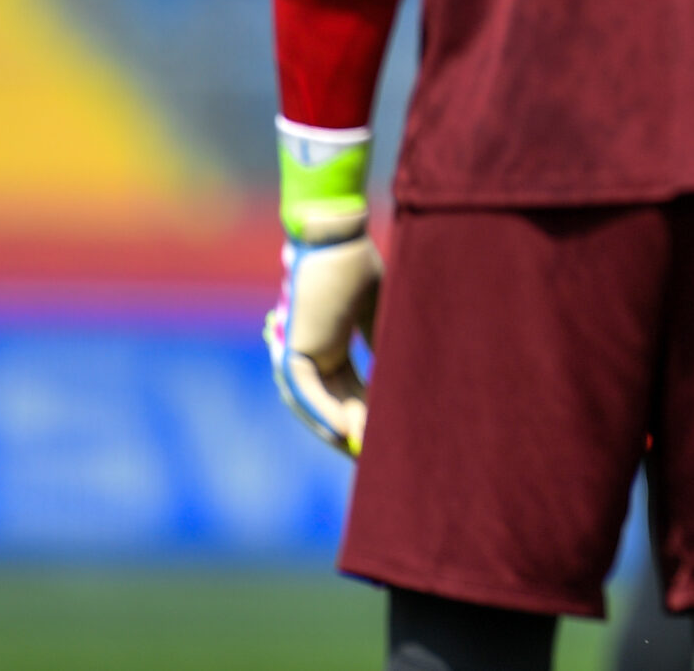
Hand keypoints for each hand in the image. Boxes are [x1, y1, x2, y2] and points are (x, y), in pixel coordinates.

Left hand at [264, 229, 381, 456]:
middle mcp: (315, 353)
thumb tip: (399, 386)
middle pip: (333, 406)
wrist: (335, 233)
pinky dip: (327, 412)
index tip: (391, 436)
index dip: (369, 416)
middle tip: (378, 459)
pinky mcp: (294, 347)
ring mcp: (302, 351)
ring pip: (318, 404)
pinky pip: (309, 390)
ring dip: (343, 429)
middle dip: (355, 433)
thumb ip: (385, 347)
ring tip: (367, 451)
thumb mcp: (382, 313)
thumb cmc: (360, 264)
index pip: (350, 392)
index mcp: (334, 346)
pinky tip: (350, 431)